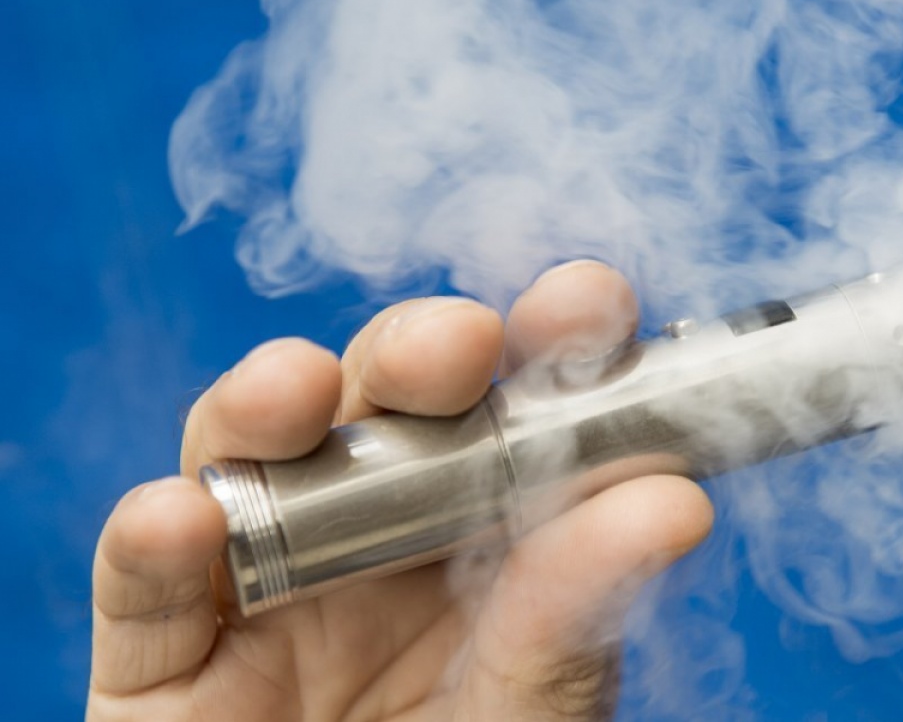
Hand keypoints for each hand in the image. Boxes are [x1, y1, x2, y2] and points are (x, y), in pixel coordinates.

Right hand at [87, 261, 714, 720]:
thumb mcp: (530, 706)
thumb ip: (576, 612)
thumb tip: (674, 499)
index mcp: (490, 536)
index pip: (519, 412)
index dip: (549, 344)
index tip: (588, 301)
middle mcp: (379, 539)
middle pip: (385, 405)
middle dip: (416, 353)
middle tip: (462, 345)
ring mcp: (268, 586)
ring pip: (252, 455)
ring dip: (268, 404)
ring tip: (297, 392)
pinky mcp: (165, 658)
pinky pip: (147, 585)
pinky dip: (156, 541)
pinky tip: (182, 519)